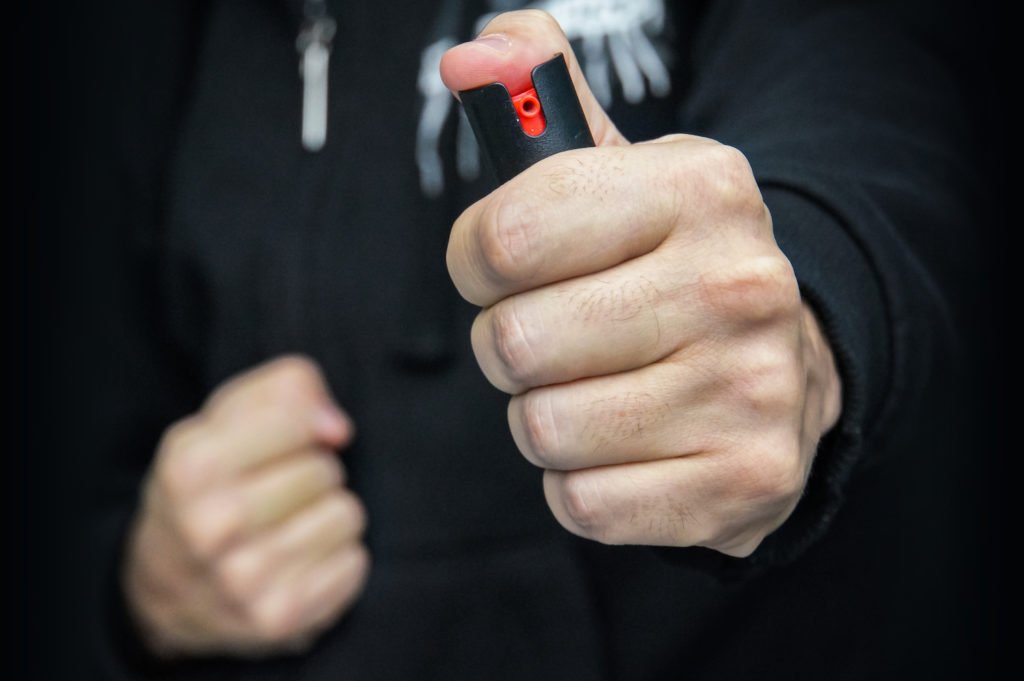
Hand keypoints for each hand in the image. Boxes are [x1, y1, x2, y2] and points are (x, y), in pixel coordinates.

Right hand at [123, 356, 368, 656]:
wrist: (164, 586)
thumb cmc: (208, 485)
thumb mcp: (223, 419)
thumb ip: (285, 389)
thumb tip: (337, 428)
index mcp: (191, 467)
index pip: (297, 419)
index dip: (300, 425)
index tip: (282, 441)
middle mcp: (211, 525)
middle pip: (325, 469)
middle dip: (312, 473)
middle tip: (278, 492)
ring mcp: (243, 579)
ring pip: (346, 514)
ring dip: (328, 516)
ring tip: (289, 526)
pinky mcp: (279, 618)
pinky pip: (354, 563)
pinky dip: (336, 560)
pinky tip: (299, 563)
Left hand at [442, 11, 841, 556]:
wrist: (785, 367)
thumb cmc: (668, 268)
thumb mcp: (618, 170)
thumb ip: (535, 100)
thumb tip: (470, 56)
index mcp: (698, 189)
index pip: (507, 235)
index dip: (476, 261)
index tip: (500, 267)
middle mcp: (737, 286)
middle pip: (514, 345)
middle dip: (509, 347)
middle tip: (555, 336)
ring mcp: (750, 391)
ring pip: (541, 429)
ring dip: (544, 416)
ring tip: (597, 389)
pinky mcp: (744, 481)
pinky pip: (583, 503)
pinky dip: (581, 482)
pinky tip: (625, 447)